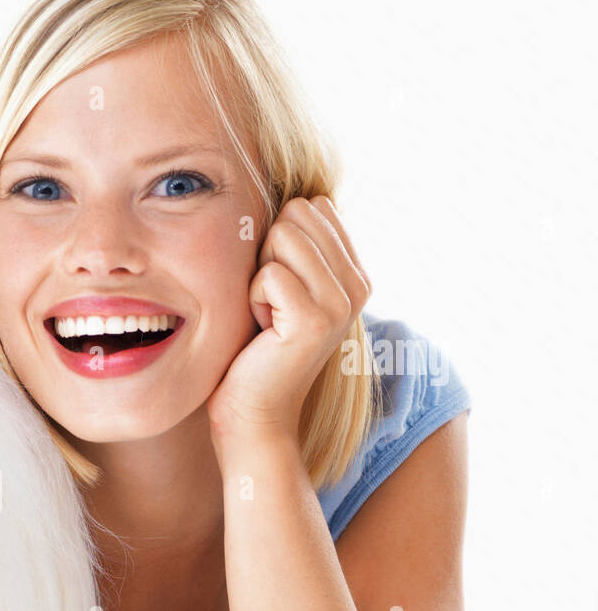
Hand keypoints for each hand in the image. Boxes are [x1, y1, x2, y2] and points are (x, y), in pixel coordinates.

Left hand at [207, 195, 370, 449]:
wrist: (254, 414)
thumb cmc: (254, 350)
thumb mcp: (280, 288)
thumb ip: (295, 245)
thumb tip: (297, 196)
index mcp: (353, 273)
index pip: (313, 206)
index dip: (277, 241)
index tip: (277, 289)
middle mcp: (357, 285)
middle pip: (297, 214)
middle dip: (267, 253)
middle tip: (269, 304)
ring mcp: (341, 302)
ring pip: (283, 236)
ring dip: (258, 276)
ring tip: (267, 317)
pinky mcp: (316, 319)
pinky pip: (268, 273)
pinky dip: (252, 299)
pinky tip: (263, 331)